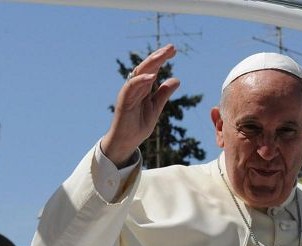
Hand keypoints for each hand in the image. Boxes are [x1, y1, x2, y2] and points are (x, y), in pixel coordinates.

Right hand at [101, 44, 180, 166]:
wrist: (126, 142)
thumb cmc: (137, 125)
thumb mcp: (155, 108)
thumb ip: (163, 94)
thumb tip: (177, 79)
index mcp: (143, 88)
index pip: (153, 68)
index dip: (162, 58)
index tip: (174, 50)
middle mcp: (135, 87)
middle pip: (147, 67)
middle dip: (158, 56)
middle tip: (171, 47)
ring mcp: (129, 93)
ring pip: (139, 74)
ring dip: (151, 64)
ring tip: (163, 56)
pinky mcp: (124, 102)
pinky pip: (131, 88)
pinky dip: (140, 81)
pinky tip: (152, 75)